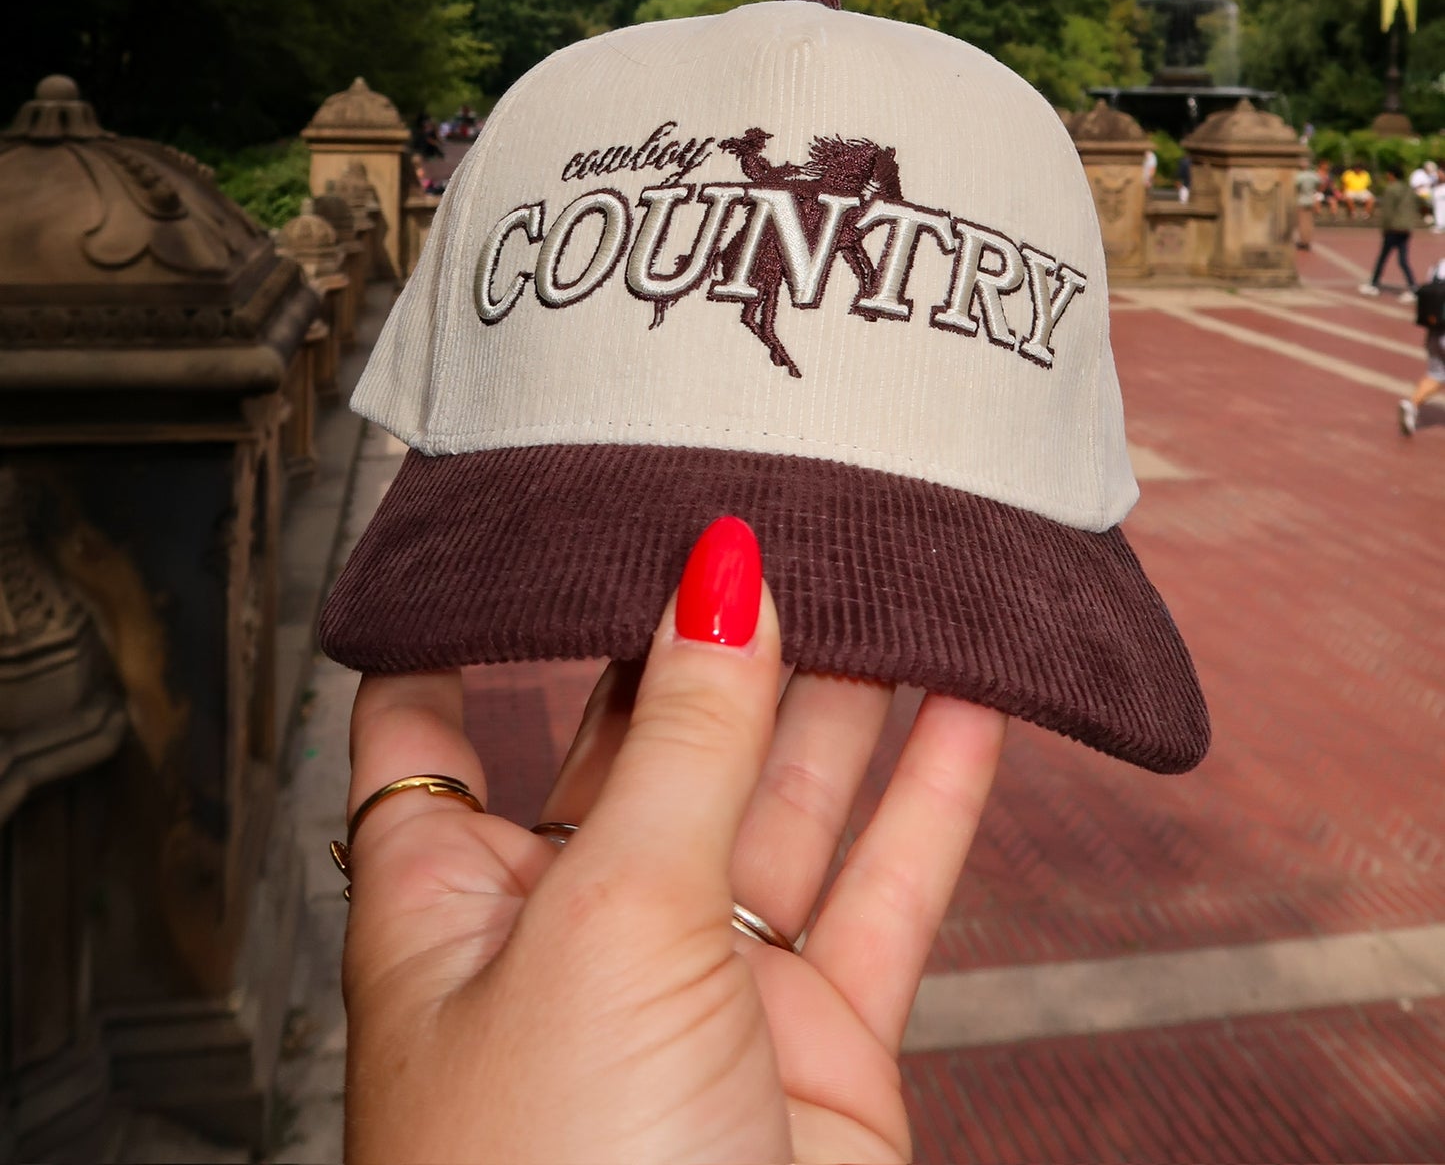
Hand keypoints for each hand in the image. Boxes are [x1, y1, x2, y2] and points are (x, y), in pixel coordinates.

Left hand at [341, 520, 1004, 1163]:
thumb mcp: (607, 918)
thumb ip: (680, 737)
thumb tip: (715, 568)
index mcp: (448, 899)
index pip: (428, 712)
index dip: (476, 602)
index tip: (534, 491)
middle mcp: (569, 929)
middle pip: (637, 731)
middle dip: (706, 623)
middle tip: (774, 493)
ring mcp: (700, 986)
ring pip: (780, 798)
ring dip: (839, 688)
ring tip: (893, 562)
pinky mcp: (816, 1049)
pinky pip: (884, 893)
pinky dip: (933, 793)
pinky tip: (972, 699)